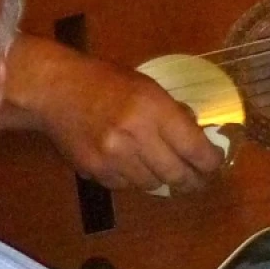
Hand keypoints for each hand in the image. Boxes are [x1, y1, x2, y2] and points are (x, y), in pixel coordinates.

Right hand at [9, 36, 226, 192]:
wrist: (55, 91)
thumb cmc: (104, 82)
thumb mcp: (146, 86)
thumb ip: (172, 112)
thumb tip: (198, 136)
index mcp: (153, 109)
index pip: (195, 149)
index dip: (211, 162)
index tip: (214, 164)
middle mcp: (136, 137)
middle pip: (177, 175)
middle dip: (192, 181)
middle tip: (197, 180)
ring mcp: (114, 158)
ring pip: (152, 185)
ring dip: (161, 180)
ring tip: (162, 170)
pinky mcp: (97, 172)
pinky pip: (126, 186)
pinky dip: (133, 179)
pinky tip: (129, 164)